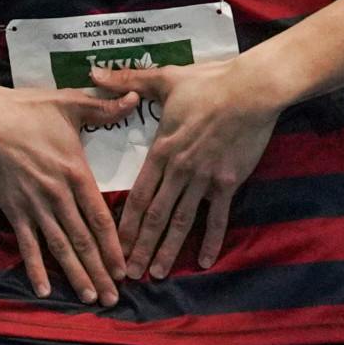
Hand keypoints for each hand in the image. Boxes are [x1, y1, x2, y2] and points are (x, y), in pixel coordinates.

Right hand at [0, 81, 139, 305]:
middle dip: (100, 272)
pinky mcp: (14, 210)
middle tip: (114, 298)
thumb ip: (104, 108)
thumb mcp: (69, 104)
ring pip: (59, 247)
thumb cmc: (28, 111)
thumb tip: (134, 98)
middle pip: (84, 240)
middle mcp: (58, 195)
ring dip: (75, 274)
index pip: (100, 218)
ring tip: (89, 298)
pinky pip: (27, 244)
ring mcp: (34, 206)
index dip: (114, 247)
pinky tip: (43, 288)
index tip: (125, 269)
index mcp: (76, 173)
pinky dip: (34, 268)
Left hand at [90, 58, 281, 279]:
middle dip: (141, 246)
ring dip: (168, 249)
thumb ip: (126, 81)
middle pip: (155, 215)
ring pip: (181, 221)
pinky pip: (218, 217)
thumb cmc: (207, 83)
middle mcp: (179, 170)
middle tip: (129, 273)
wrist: (250, 90)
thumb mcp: (164, 79)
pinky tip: (203, 261)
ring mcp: (204, 179)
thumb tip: (93, 71)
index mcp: (161, 150)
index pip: (138, 194)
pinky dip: (210, 241)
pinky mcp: (228, 183)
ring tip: (157, 273)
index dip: (125, 223)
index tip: (112, 245)